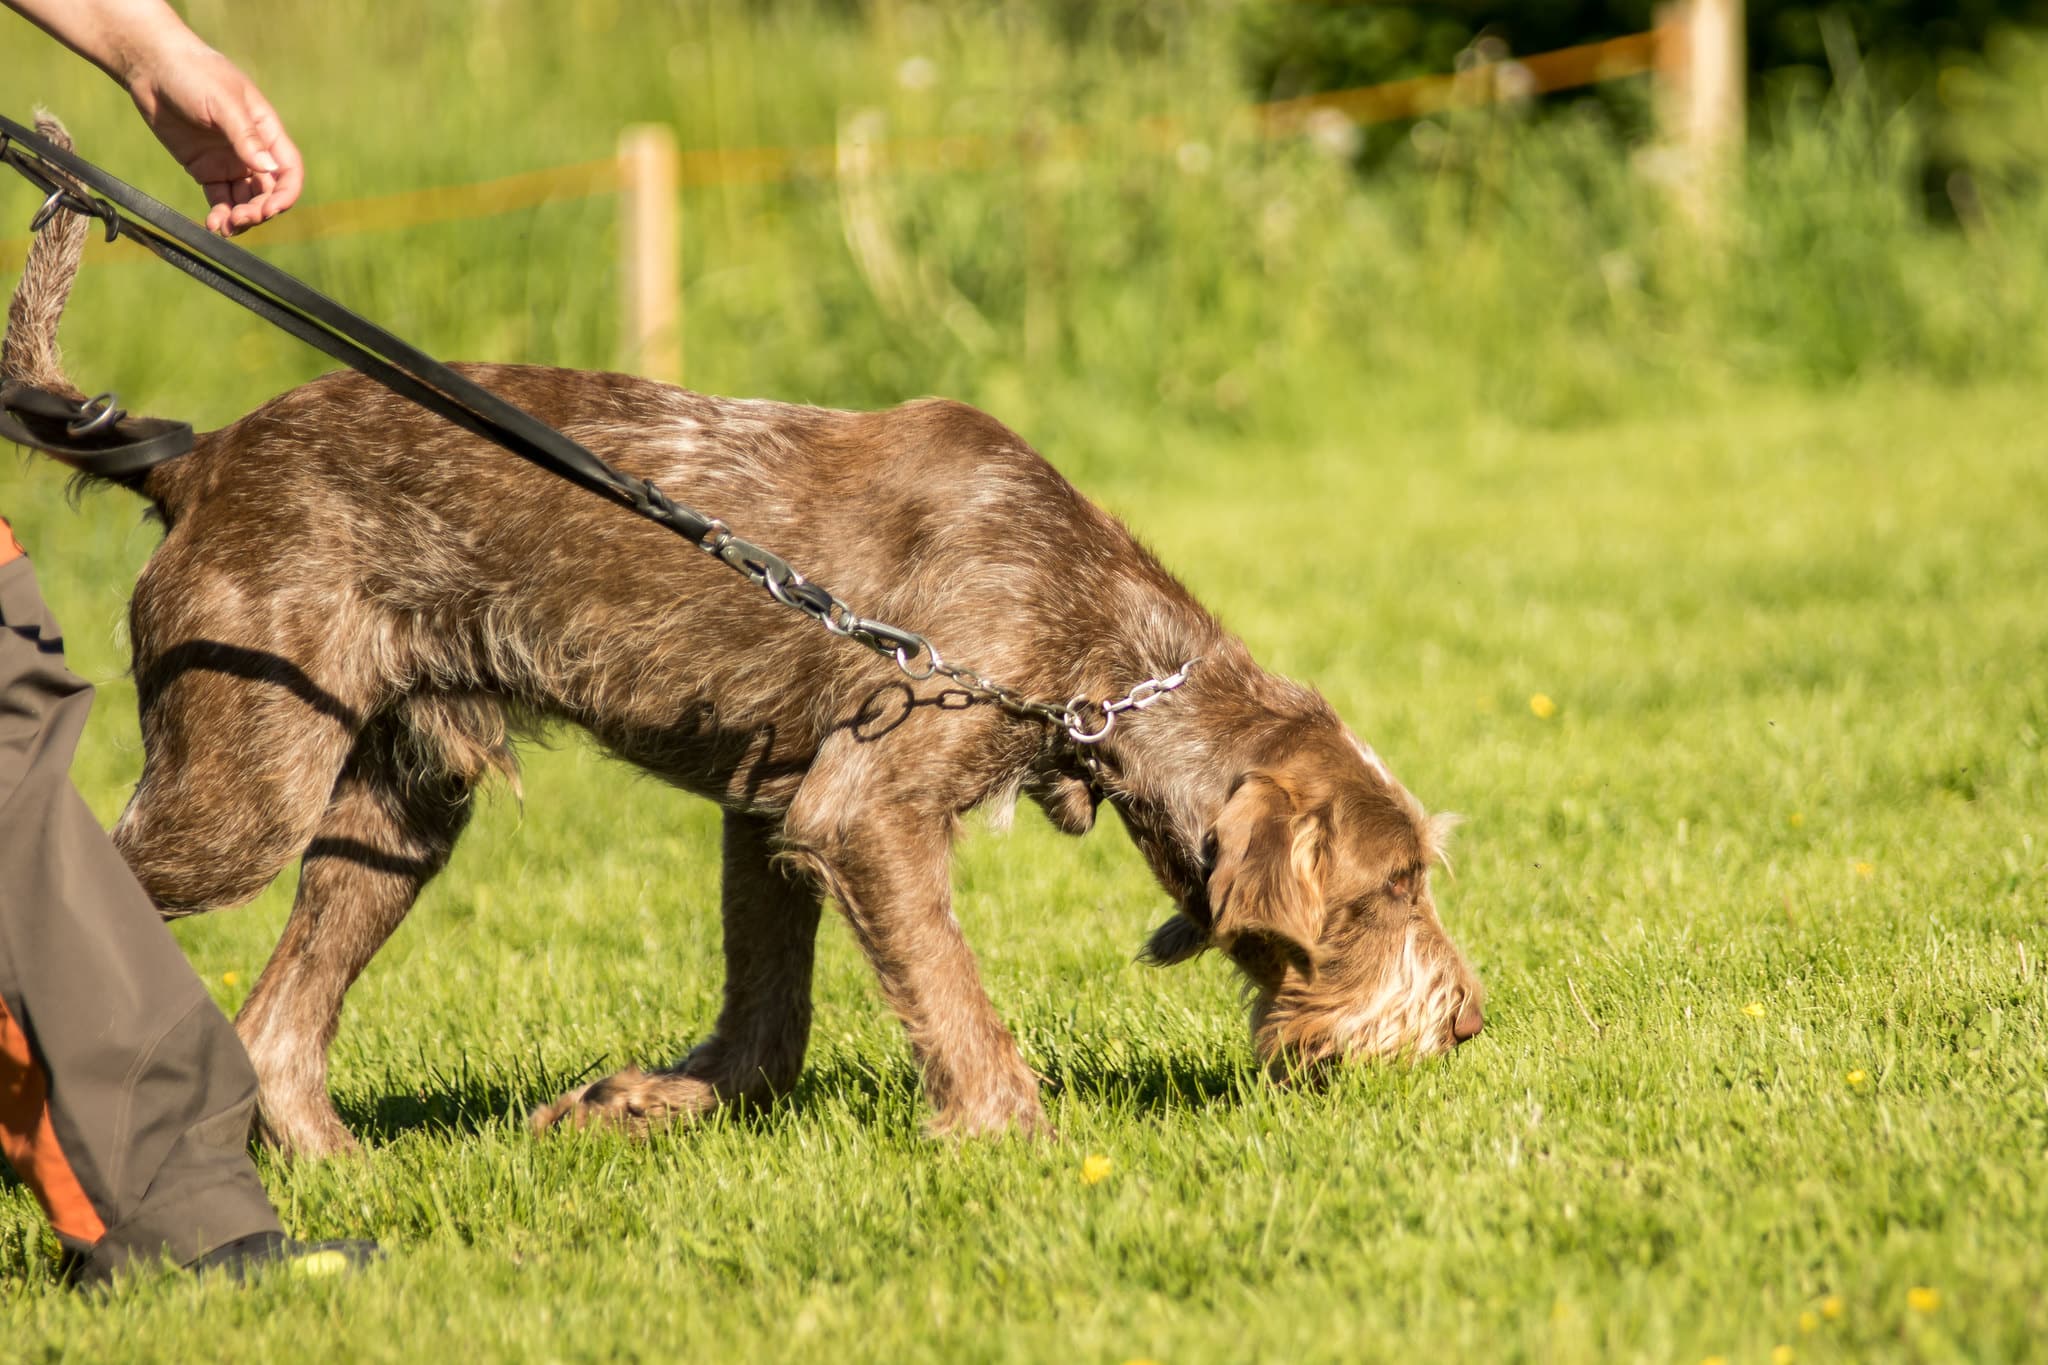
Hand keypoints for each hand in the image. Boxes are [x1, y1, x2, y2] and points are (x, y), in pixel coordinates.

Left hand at [124, 38, 302, 235]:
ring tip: (224, 227)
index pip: (288, 170)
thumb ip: (245, 137)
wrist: (151, 65)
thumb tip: (270, 169)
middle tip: (240, 219)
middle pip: (268, 192)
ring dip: (240, 217)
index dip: (286, 193)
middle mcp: (252, 150)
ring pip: (245, 200)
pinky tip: (213, 224)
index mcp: (266, 131)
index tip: (271, 209)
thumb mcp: (222, 102)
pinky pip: (220, 199)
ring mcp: (229, 161)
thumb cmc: (193, 73)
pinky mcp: (205, 169)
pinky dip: (220, 214)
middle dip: (259, 211)